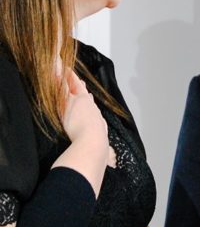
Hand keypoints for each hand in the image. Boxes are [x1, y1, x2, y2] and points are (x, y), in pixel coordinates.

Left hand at [52, 69, 108, 194]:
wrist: (93, 145)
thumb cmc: (97, 150)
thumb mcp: (104, 150)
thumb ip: (104, 150)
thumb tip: (112, 160)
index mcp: (95, 119)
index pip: (89, 107)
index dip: (86, 100)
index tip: (86, 94)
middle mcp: (90, 109)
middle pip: (82, 93)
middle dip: (78, 85)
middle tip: (75, 76)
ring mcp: (82, 104)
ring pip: (73, 87)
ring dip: (68, 77)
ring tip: (62, 66)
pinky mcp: (75, 100)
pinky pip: (68, 85)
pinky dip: (66, 76)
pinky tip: (60, 67)